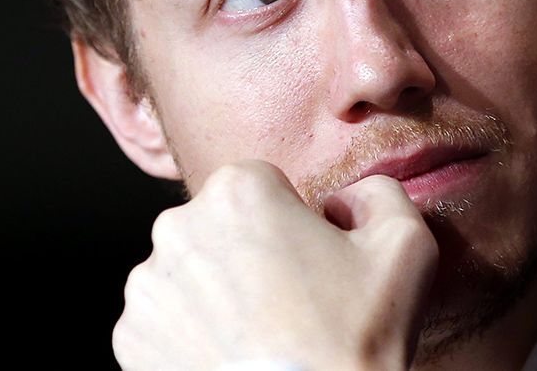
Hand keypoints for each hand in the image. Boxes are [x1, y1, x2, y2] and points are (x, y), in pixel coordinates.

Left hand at [113, 160, 438, 370]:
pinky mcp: (130, 339)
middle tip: (295, 299)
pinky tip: (234, 354)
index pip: (267, 183)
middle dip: (253, 251)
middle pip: (224, 223)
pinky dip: (195, 333)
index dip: (297, 220)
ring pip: (194, 271)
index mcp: (239, 191)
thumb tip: (346, 201)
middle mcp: (179, 228)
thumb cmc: (353, 338)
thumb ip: (379, 193)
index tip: (314, 260)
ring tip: (266, 333)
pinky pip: (169, 319)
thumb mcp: (406, 245)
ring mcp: (148, 288)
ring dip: (222, 291)